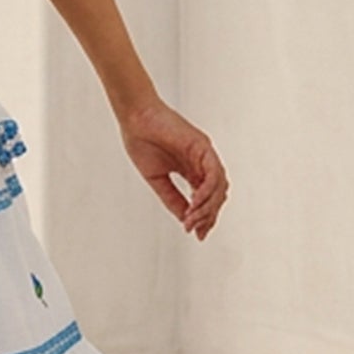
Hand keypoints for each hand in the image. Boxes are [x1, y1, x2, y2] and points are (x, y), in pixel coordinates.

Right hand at [117, 95, 229, 239]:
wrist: (135, 119)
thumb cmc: (142, 142)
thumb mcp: (157, 179)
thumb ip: (172, 198)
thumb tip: (185, 219)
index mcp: (192, 169)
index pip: (207, 197)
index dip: (204, 217)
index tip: (197, 234)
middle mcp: (202, 162)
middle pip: (217, 195)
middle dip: (209, 216)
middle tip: (197, 231)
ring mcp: (204, 154)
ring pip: (219, 186)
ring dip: (208, 207)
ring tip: (193, 220)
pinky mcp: (202, 146)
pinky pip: (213, 173)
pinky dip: (207, 190)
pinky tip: (195, 203)